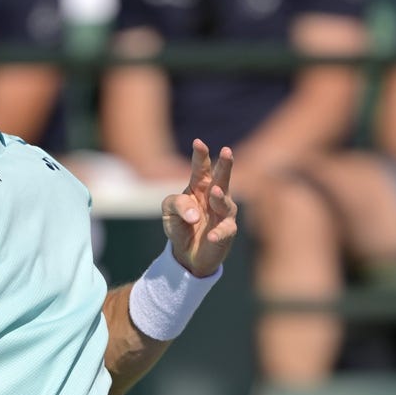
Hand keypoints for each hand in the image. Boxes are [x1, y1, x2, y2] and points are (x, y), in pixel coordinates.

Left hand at [161, 139, 237, 276]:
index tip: (198, 142)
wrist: (186, 252)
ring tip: (214, 191)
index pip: (200, 169)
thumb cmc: (180, 224)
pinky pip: (225, 231)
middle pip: (221, 179)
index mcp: (199, 187)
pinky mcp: (226, 233)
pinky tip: (211, 236)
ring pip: (225, 202)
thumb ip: (177, 205)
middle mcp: (214, 197)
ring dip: (219, 197)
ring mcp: (223, 214)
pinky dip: (219, 233)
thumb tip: (194, 214)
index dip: (200, 155)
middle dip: (224, 165)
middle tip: (226, 151)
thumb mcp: (169, 211)